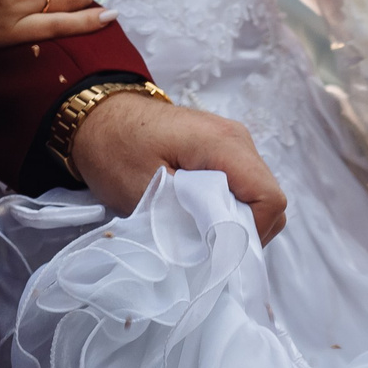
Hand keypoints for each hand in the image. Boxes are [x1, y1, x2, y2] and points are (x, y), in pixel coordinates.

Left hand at [70, 91, 289, 245]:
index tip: (217, 251)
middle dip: (243, 231)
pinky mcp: (222, 149)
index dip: (250, 234)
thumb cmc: (115, 149)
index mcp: (224, 145)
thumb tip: (217, 251)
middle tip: (205, 247)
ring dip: (234, 220)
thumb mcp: (147, 191)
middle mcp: (238, 139)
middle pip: (268, 199)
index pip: (269, 199)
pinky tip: (196, 214)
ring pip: (256, 195)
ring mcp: (233, 141)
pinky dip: (226, 207)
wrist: (97, 117)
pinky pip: (241, 186)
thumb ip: (186, 220)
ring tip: (197, 231)